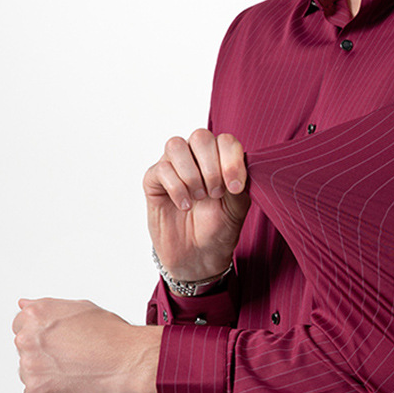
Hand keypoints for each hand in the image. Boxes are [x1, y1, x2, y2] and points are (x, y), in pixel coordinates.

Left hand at [13, 298, 160, 392]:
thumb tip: (24, 304)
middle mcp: (28, 337)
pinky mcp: (36, 389)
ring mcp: (30, 364)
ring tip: (76, 368)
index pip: (21, 323)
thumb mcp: (81, 308)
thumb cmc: (112, 335)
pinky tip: (72, 381)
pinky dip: (49, 391)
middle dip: (43, 351)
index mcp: (36, 314)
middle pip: (24, 347)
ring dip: (45, 372)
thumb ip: (47, 307)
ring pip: (28, 371)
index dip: (42, 332)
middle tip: (72, 354)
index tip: (57, 338)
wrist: (129, 361)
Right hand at [143, 130, 250, 282]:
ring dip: (191, 174)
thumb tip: (236, 166)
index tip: (235, 187)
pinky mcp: (154, 181)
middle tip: (216, 193)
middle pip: (200, 136)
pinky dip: (176, 188)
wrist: (197, 256)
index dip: (231, 159)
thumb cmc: (218, 229)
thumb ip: (239, 183)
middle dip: (211, 166)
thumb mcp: (237, 208)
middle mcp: (196, 158)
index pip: (225, 141)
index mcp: (220, 160)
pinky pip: (161, 168)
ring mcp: (174, 167)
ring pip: (176, 145)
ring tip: (199, 198)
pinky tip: (184, 205)